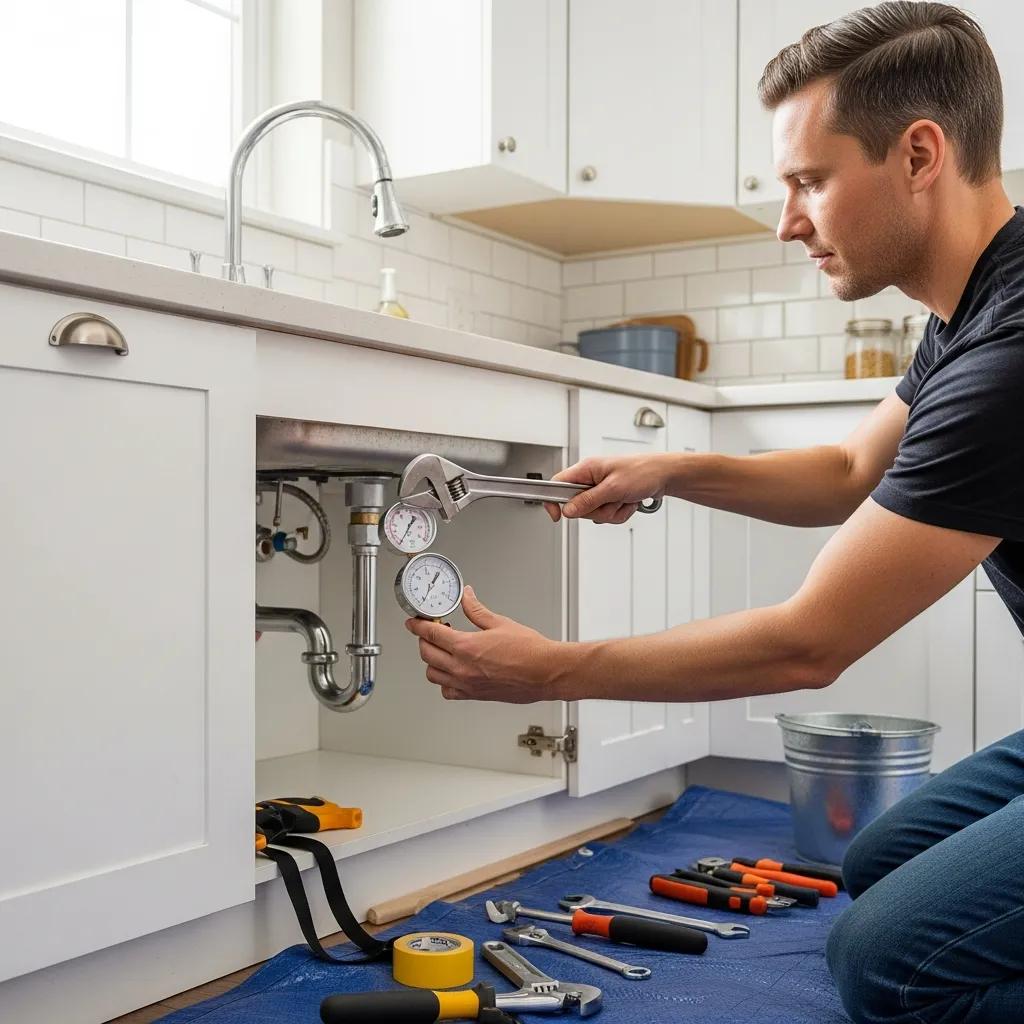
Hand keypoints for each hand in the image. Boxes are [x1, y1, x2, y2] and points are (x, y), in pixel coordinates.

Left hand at [404, 586, 562, 702]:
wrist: (545, 672)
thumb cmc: (529, 651)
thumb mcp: (500, 622)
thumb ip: (476, 610)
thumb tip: (467, 597)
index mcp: (466, 647)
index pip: (430, 634)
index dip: (418, 626)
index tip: (414, 622)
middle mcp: (462, 668)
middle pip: (427, 654)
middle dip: (424, 641)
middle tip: (431, 632)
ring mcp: (467, 684)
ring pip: (433, 675)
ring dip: (432, 661)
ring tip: (442, 651)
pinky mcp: (475, 695)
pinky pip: (448, 692)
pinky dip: (444, 682)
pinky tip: (452, 672)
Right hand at [545, 453, 666, 523]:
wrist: (664, 475)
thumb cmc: (643, 472)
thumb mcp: (613, 488)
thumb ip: (588, 500)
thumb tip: (568, 510)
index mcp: (586, 469)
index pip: (558, 484)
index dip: (553, 501)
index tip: (557, 516)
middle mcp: (591, 479)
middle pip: (577, 506)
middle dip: (597, 510)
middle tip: (612, 501)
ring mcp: (600, 490)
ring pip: (594, 514)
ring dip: (612, 512)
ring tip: (624, 499)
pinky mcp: (610, 499)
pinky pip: (608, 516)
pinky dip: (620, 513)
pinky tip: (629, 502)